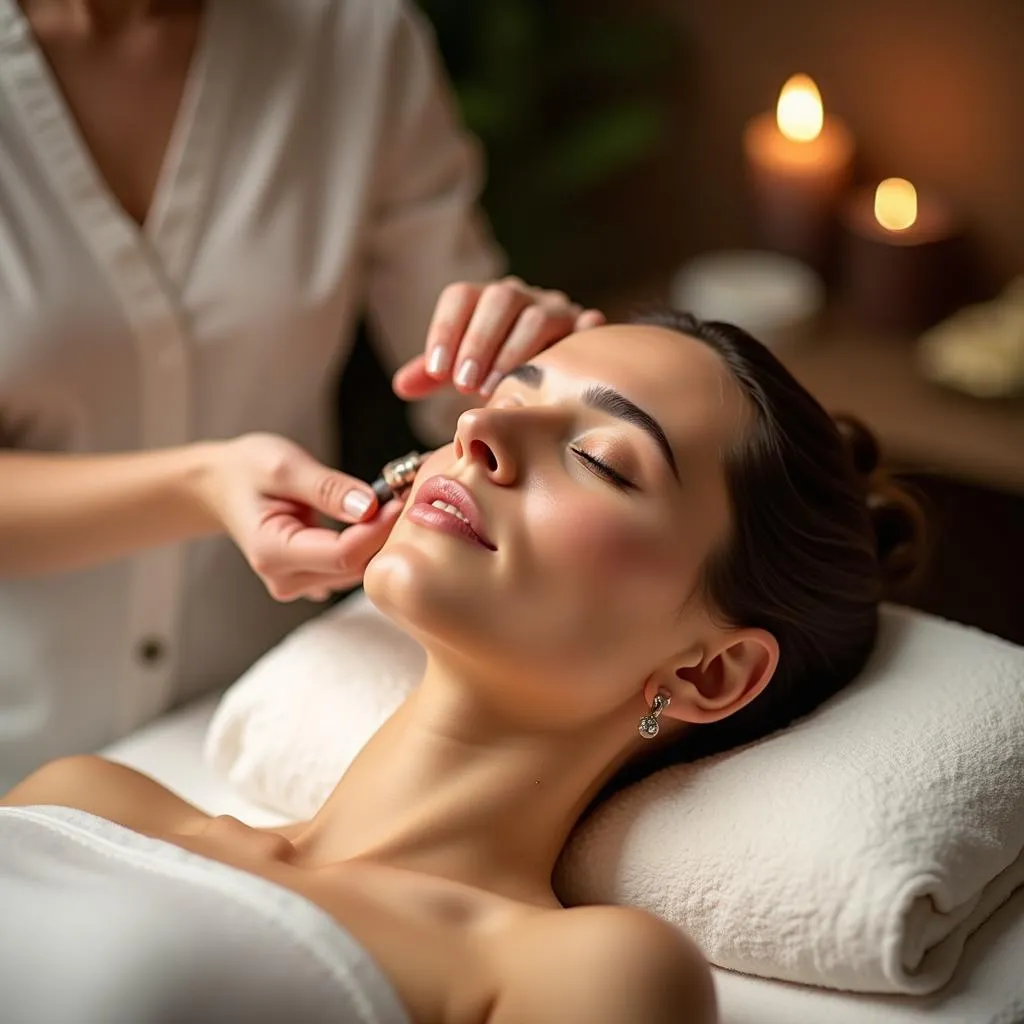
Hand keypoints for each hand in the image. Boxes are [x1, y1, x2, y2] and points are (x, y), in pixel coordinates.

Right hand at [196, 434, 402, 601]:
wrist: (222, 486)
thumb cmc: (248, 470)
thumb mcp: (284, 465)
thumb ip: (327, 488)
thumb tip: (369, 507)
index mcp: (272, 553)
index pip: (342, 555)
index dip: (377, 530)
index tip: (400, 499)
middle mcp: (284, 579)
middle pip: (353, 567)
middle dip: (383, 533)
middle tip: (404, 495)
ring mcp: (297, 585)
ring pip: (356, 571)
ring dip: (377, 538)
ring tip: (391, 501)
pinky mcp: (310, 580)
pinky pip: (349, 568)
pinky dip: (366, 544)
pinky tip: (374, 518)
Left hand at [392, 276, 604, 400]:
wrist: (548, 371)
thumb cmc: (496, 368)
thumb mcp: (462, 369)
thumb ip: (432, 374)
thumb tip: (401, 386)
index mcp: (485, 300)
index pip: (461, 296)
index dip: (446, 330)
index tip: (437, 371)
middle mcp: (521, 297)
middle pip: (500, 299)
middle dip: (479, 342)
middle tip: (464, 385)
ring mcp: (556, 309)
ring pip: (537, 315)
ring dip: (513, 352)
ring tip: (493, 390)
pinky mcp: (584, 328)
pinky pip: (587, 324)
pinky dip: (581, 334)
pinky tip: (566, 357)